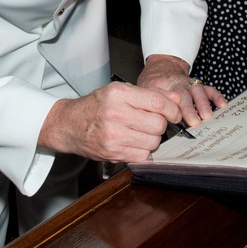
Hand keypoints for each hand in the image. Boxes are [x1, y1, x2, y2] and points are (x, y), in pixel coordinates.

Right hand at [39, 81, 180, 162]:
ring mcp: (114, 135)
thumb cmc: (96, 106)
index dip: (172, 109)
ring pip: (153, 142)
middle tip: (153, 122)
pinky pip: (142, 156)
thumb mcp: (120, 91)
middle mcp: (116, 113)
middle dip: (161, 124)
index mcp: (119, 94)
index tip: (174, 113)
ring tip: (140, 132)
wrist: (69, 125)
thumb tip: (176, 100)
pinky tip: (134, 143)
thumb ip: (150, 95)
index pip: (157, 102)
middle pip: (158, 124)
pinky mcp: (113, 153)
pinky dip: (143, 151)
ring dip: (152, 139)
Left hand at [139, 54, 226, 126]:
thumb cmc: (152, 83)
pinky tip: (222, 105)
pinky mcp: (197, 85)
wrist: (162, 67)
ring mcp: (188, 84)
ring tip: (207, 116)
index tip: (173, 119)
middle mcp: (175, 84)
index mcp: (159, 86)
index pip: (163, 97)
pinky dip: (216, 96)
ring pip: (197, 91)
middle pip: (182, 95)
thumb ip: (148, 105)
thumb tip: (153, 123)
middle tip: (194, 122)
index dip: (169, 108)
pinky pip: (208, 89)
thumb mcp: (143, 91)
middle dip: (189, 109)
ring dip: (203, 104)